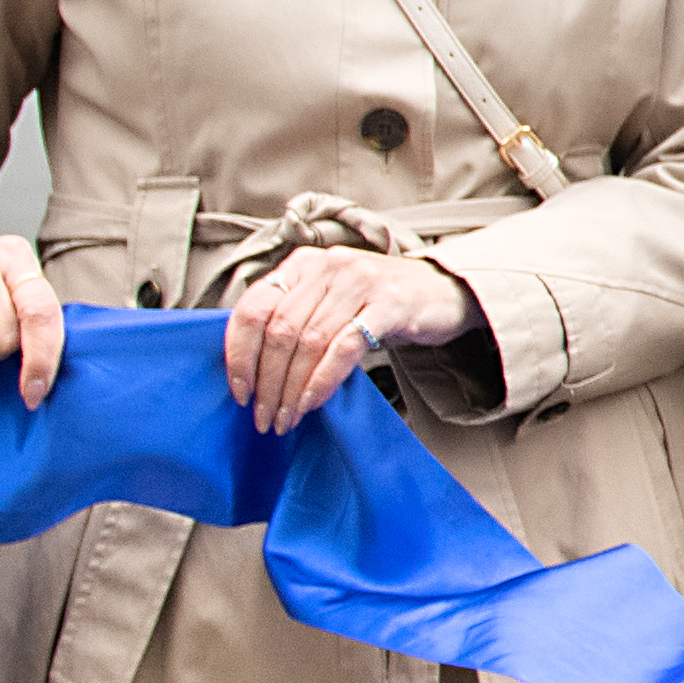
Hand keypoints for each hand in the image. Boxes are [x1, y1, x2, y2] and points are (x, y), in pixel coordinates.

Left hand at [217, 245, 473, 434]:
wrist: (444, 291)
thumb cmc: (380, 303)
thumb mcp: (330, 301)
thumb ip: (295, 320)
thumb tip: (253, 371)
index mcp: (303, 264)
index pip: (253, 308)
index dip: (239, 354)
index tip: (240, 392)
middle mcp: (327, 266)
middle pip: (280, 331)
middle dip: (267, 383)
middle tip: (264, 417)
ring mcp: (359, 281)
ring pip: (309, 343)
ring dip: (292, 389)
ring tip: (287, 418)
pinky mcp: (389, 303)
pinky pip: (344, 347)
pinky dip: (323, 380)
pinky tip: (313, 402)